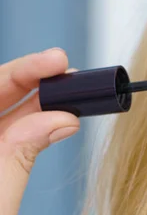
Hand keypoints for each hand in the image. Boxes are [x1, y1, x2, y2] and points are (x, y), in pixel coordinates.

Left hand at [0, 48, 79, 214]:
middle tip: (72, 75)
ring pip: (0, 111)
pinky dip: (30, 126)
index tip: (57, 61)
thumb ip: (22, 152)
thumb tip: (62, 118)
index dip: (24, 69)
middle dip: (34, 80)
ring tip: (71, 97)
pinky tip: (53, 121)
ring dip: (36, 103)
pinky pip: (4, 133)